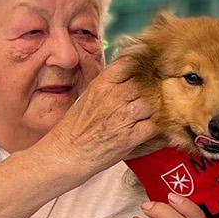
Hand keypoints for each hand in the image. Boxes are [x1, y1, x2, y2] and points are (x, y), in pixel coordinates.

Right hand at [41, 56, 155, 175]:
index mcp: (101, 85)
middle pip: (144, 84)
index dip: (138, 68)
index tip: (140, 75)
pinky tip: (141, 131)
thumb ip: (108, 85)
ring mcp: (123, 117)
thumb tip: (127, 76)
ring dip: (150, 112)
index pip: (128, 64)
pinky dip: (150, 129)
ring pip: (152, 104)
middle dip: (146, 93)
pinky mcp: (130, 137)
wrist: (66, 153)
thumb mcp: (88, 96)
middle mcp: (113, 97)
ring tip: (140, 118)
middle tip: (140, 102)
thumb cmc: (75, 127)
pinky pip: (152, 126)